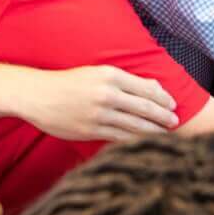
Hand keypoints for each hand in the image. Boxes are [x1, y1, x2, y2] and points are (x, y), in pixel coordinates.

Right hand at [18, 66, 177, 140]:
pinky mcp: (91, 131)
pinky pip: (119, 137)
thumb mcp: (97, 73)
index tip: (173, 106)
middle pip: (145, 108)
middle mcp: (106, 94)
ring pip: (135, 125)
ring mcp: (99, 114)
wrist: (37, 95)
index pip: (146, 89)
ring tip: (166, 134)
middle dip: (163, 117)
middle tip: (176, 122)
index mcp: (110, 76)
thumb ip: (126, 80)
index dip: (163, 100)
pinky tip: (145, 141)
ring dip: (154, 131)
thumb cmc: (70, 82)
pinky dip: (135, 139)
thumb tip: (155, 87)